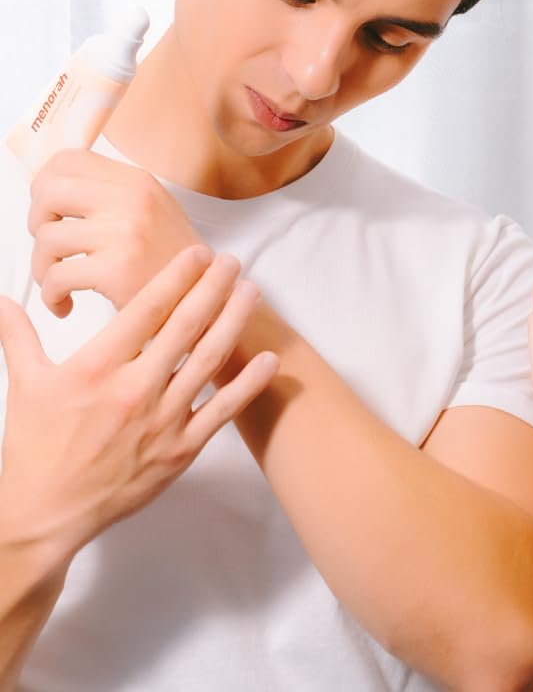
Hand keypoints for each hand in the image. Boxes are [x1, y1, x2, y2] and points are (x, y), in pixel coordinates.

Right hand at [0, 246, 276, 561]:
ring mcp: (161, 420)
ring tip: (252, 292)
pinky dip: (247, 385)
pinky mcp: (179, 450)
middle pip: (185, 327)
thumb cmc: (35, 448)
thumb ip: (17, 335)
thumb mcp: (24, 384)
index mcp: (96, 367)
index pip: (146, 310)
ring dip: (234, 322)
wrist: (45, 514)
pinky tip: (268, 360)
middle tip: (233, 261)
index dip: (177, 277)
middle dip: (213, 288)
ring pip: (207, 361)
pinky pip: (221, 411)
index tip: (198, 254)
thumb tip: (2, 299)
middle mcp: (133, 389)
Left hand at [27, 149, 202, 315]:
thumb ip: (111, 195)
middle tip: (50, 246)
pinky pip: (56, 277)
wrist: (206, 299)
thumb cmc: (173, 263)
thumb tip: (51, 190)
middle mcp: (134, 200)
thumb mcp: (152, 212)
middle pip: (49, 192)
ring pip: (48, 238)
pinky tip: (65, 302)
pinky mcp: (117, 269)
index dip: (45, 184)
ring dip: (43, 266)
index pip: (69, 160)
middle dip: (37, 222)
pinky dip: (51, 295)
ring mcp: (126, 232)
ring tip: (59, 281)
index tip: (49, 209)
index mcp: (138, 182)